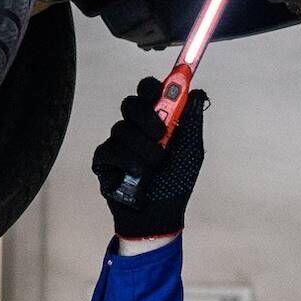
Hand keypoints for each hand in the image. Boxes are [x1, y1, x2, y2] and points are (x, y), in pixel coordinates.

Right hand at [90, 77, 207, 238]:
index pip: (148, 91)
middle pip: (130, 103)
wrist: (160, 214)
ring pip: (122, 128)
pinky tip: (137, 173)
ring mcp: (118, 143)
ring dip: (144, 148)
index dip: (152, 87)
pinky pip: (111, 149)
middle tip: (161, 133)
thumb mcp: (191, 150)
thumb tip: (197, 92)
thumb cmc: (176, 182)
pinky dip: (128, 161)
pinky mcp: (104, 159)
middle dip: (147, 116)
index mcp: (156, 120)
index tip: (162, 91)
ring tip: (155, 166)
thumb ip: (192, 120)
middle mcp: (135, 127)